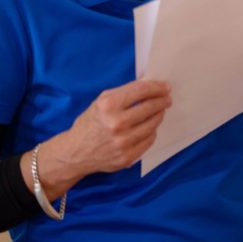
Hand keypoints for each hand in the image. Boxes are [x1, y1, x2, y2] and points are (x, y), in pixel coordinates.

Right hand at [28, 79, 171, 197]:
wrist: (76, 152)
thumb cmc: (90, 123)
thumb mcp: (101, 102)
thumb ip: (124, 93)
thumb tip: (150, 84)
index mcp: (108, 106)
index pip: (141, 91)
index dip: (157, 87)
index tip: (166, 87)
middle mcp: (116, 123)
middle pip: (150, 107)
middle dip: (162, 101)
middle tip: (167, 99)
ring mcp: (123, 142)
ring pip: (153, 124)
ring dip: (159, 115)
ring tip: (159, 111)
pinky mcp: (127, 157)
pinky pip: (149, 140)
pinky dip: (151, 132)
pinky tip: (149, 127)